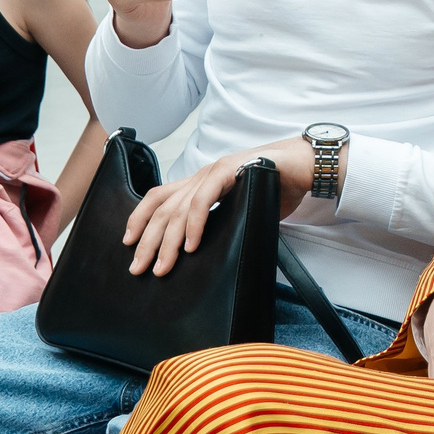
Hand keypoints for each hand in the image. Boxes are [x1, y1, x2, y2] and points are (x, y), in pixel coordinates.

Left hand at [121, 138, 309, 273]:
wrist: (304, 166)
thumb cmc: (276, 187)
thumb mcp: (240, 208)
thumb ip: (221, 222)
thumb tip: (207, 251)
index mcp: (200, 182)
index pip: (159, 197)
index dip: (139, 218)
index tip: (129, 243)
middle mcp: (202, 174)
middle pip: (162, 208)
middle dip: (147, 241)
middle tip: (138, 268)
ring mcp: (214, 172)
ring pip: (179, 209)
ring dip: (168, 241)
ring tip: (162, 266)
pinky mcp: (230, 171)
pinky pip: (203, 201)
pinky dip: (194, 225)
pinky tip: (190, 246)